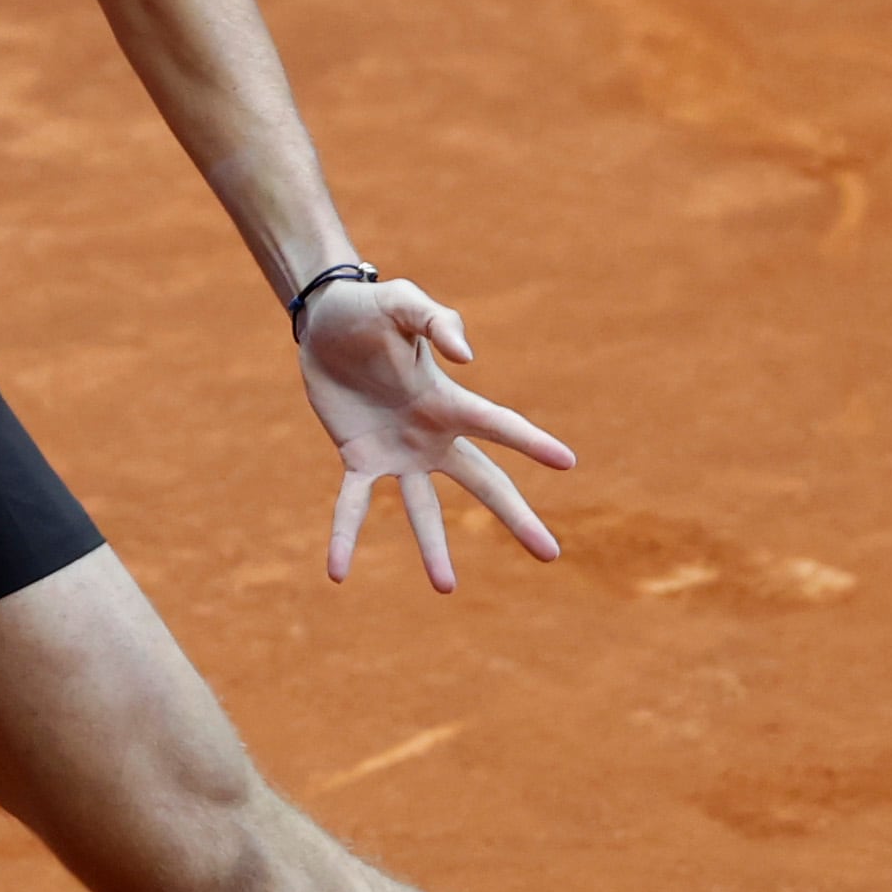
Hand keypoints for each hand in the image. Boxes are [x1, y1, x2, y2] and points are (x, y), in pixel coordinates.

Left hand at [296, 276, 574, 590]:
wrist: (323, 323)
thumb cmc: (370, 309)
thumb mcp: (401, 303)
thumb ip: (436, 321)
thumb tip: (466, 358)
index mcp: (450, 400)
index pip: (499, 426)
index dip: (532, 443)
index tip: (568, 462)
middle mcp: (433, 435)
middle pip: (484, 483)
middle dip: (516, 517)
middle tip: (550, 555)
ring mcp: (398, 453)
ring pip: (424, 510)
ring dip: (434, 548)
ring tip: (446, 588)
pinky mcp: (359, 460)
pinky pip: (353, 507)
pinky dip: (344, 538)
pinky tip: (337, 572)